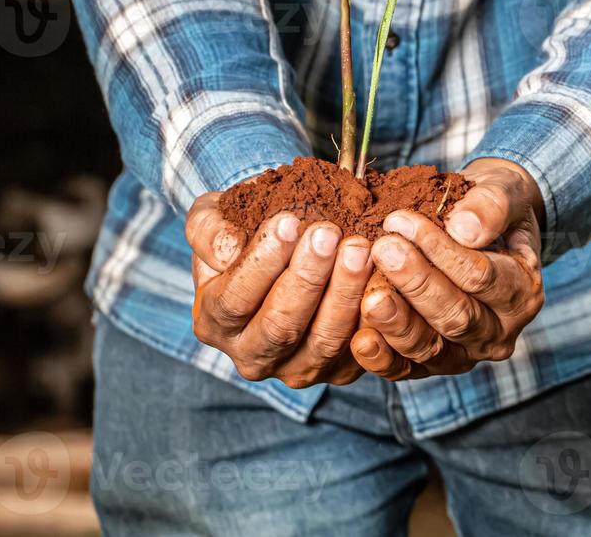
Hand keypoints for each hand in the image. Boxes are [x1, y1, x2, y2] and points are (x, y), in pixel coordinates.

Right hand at [186, 191, 373, 387]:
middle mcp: (251, 356)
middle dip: (308, 277)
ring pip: (323, 341)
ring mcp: (296, 370)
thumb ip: (208, 230)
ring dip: (345, 294)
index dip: (262, 262)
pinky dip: (373, 316)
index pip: (235, 299)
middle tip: (329, 233)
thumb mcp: (211, 218)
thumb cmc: (242, 230)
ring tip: (359, 248)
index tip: (288, 222)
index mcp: (214, 322)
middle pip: (280, 326)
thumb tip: (226, 249)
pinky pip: (360, 349)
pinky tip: (382, 275)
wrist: (280, 251)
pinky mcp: (337, 372)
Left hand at [350, 158, 544, 379]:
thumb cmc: (490, 207)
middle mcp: (499, 332)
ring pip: (430, 348)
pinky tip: (359, 338)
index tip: (401, 221)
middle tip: (383, 250)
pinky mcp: (431, 364)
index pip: (480, 277)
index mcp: (522, 291)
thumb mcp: (504, 192)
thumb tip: (466, 228)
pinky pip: (406, 369)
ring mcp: (465, 354)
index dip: (440, 250)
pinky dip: (382, 358)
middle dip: (416, 283)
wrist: (479, 228)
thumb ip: (492, 205)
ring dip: (397, 321)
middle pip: (457, 317)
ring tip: (368, 293)